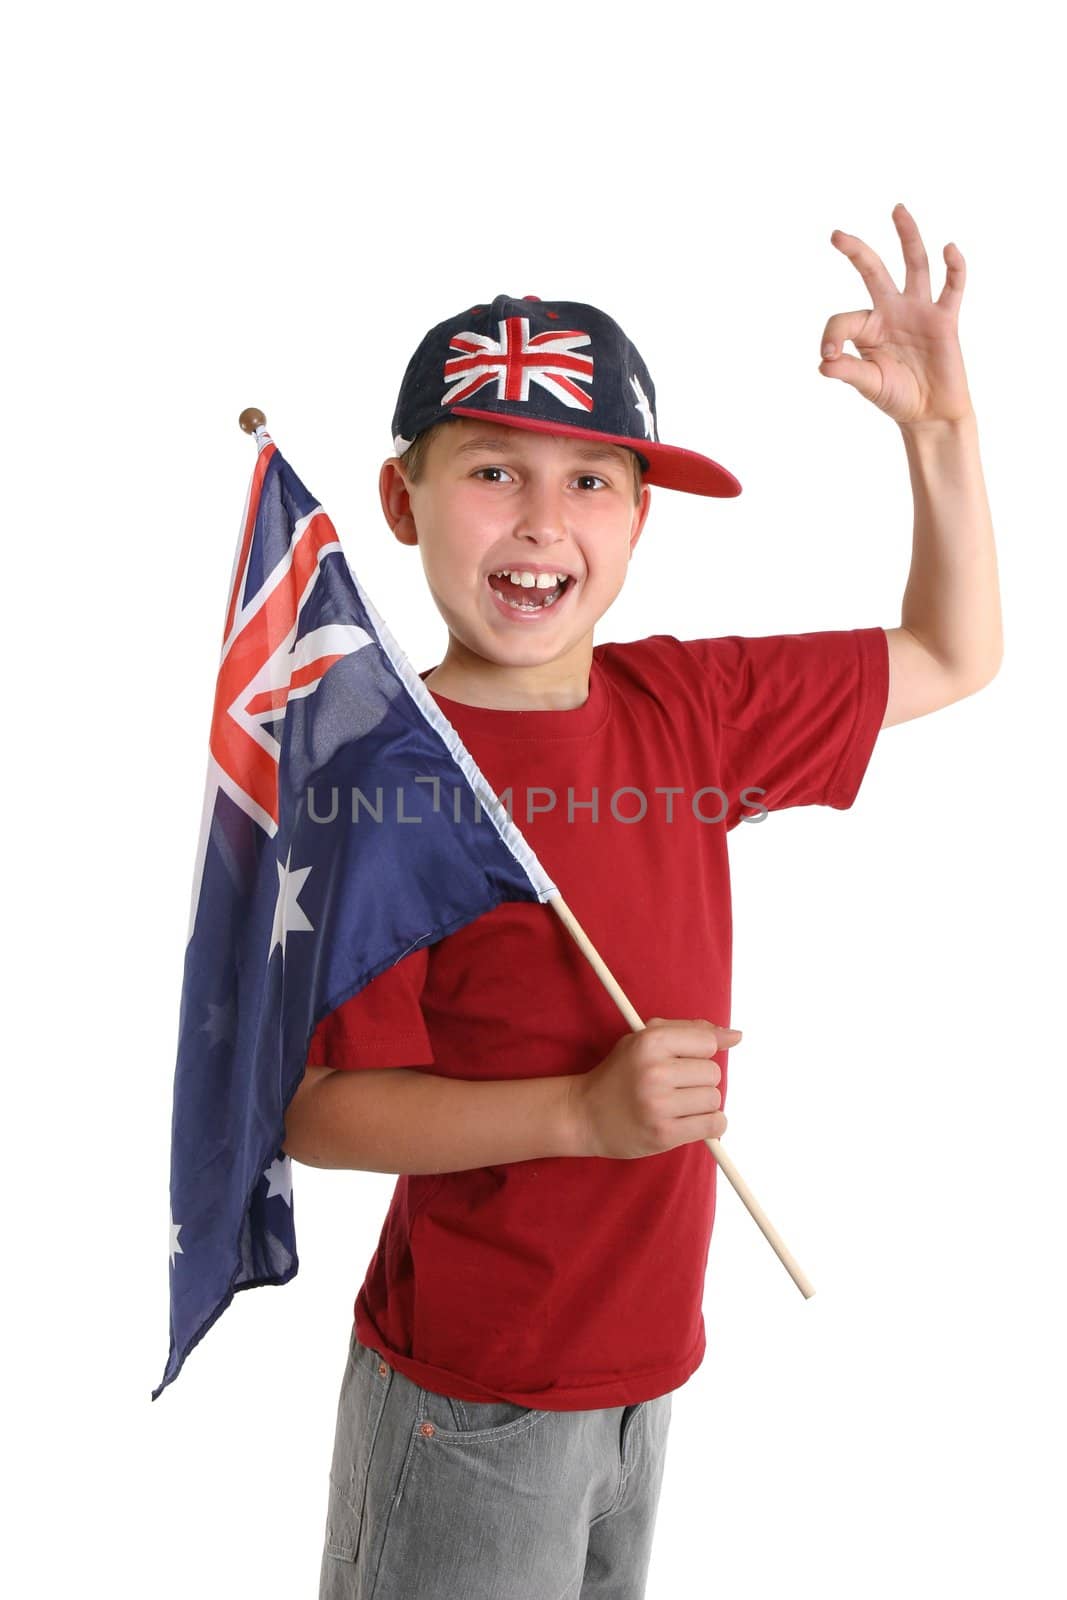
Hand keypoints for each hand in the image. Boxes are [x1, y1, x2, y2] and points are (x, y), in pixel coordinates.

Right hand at [568, 1017, 738, 1159]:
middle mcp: (654, 1072)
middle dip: (699, 1080)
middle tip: (675, 1086)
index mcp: (650, 1042)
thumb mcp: (645, 1040)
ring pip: (714, 1100)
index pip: (707, 1043)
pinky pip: (713, 1126)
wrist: (585, 1114)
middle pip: (713, 1073)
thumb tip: (736, 1036)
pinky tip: (689, 1121)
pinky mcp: (664, 1134)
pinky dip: (709, 1125)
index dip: (700, 1053)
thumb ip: (689, 1031)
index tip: (685, 1061)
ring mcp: (659, 1105)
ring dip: (702, 1104)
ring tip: (677, 1105)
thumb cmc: (621, 1073)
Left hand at [818, 202, 972, 427]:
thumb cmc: (896, 397)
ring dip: (907, 236)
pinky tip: (949, 248)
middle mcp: (891, 312)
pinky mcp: (944, 319)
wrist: (929, 413)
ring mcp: (918, 311)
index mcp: (868, 328)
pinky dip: (954, 268)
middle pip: (874, 271)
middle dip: (856, 252)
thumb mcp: (868, 383)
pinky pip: (952, 287)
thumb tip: (823, 363)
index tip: (827, 357)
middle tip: (835, 235)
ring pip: (914, 265)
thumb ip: (847, 371)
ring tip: (896, 209)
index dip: (831, 335)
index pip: (843, 319)